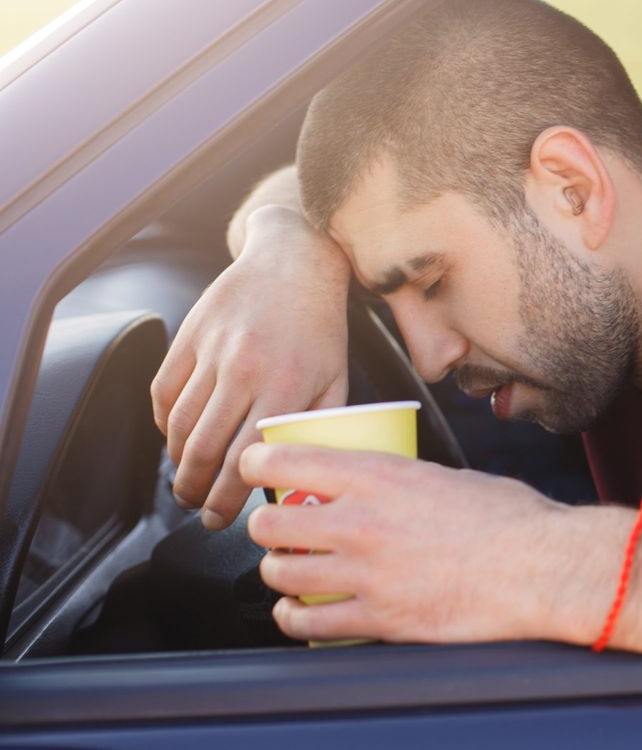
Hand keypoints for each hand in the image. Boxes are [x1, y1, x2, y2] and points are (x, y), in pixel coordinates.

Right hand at [151, 206, 350, 528]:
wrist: (294, 261)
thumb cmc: (320, 326)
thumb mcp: (336, 378)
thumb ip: (320, 426)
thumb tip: (303, 474)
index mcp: (285, 386)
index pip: (246, 460)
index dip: (227, 499)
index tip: (220, 520)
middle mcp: (244, 370)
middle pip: (205, 450)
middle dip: (196, 490)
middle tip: (198, 508)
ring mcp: (212, 351)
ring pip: (179, 425)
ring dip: (177, 462)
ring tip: (186, 481)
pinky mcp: (189, 335)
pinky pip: (163, 391)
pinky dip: (165, 423)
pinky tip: (177, 438)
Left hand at [240, 443, 575, 643]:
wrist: (540, 566)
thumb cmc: (509, 519)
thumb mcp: (447, 476)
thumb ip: (404, 481)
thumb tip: (386, 487)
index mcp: (378, 475)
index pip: (284, 461)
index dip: (255, 463)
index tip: (255, 469)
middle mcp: (360, 522)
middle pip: (270, 523)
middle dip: (265, 525)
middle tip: (278, 528)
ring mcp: (365, 574)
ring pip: (280, 574)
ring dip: (277, 572)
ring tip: (288, 570)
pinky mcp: (379, 618)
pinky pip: (310, 622)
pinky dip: (293, 618)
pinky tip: (296, 613)